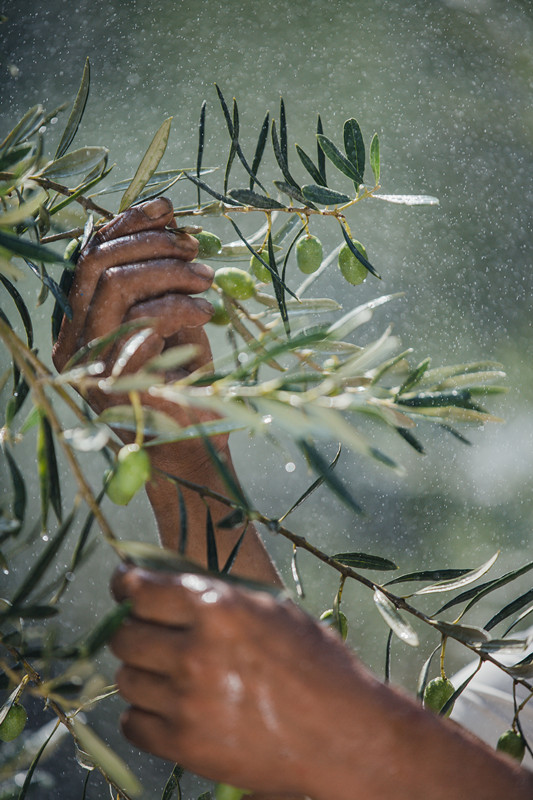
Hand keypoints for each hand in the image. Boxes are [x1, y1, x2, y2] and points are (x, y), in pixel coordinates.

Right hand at [52, 196, 222, 475]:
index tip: (168, 208)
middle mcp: (76, 340)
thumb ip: (160, 273)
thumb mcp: (172, 315)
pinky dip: (179, 307)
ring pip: (113, 284)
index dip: (126, 223)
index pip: (88, 256)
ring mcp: (90, 363)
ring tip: (207, 281)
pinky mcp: (116, 381)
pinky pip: (142, 322)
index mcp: (83, 321)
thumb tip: (168, 216)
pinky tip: (207, 315)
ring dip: (169, 271)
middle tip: (195, 251)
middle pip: (95, 262)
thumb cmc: (184, 380)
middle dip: (151, 244)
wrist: (196, 446)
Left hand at [110, 566, 532, 799]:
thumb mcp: (272, 609)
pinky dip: (145, 714)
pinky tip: (170, 708)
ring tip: (169, 674)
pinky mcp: (185, 745)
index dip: (125, 586)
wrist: (344, 734)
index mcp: (216, 608)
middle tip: (150, 633)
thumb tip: (171, 586)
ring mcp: (185, 701)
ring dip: (142, 672)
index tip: (125, 587)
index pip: (138, 591)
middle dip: (132, 629)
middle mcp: (192, 651)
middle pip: (123, 635)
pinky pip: (133, 724)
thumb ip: (219, 598)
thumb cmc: (317, 663)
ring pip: (126, 679)